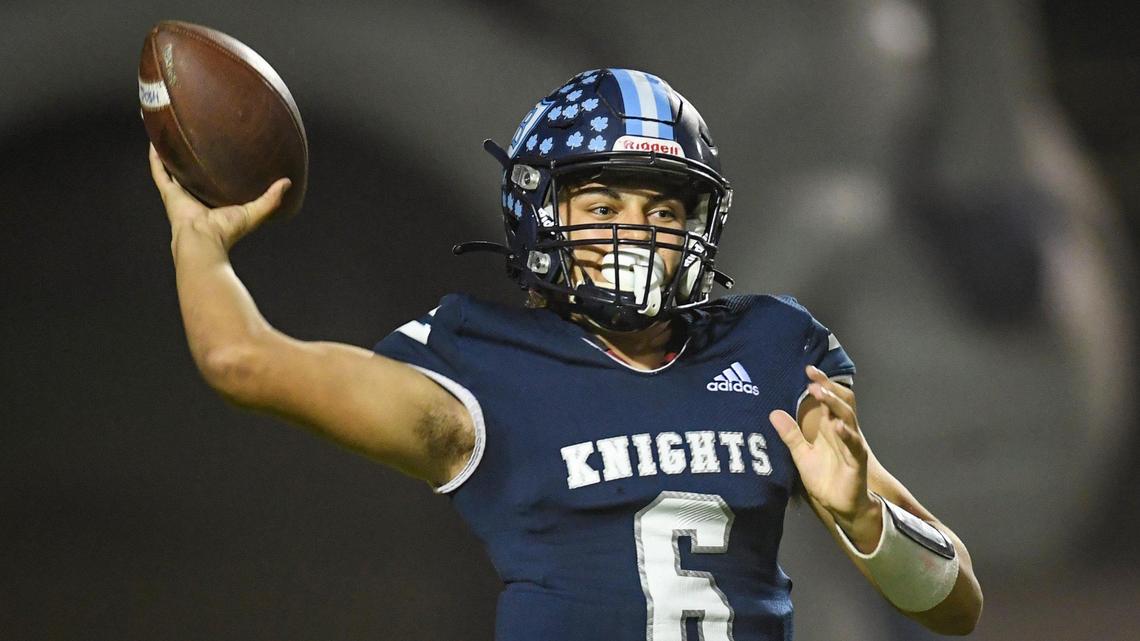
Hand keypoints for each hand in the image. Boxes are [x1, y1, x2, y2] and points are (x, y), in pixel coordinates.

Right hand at [148, 144, 290, 249]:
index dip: (215, 167)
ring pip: (172, 169)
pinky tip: (155, 141)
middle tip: (195, 136)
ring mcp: (180, 194)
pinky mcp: (169, 193)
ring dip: (170, 154)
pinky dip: (156, 158)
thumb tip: (288, 182)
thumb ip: (271, 198)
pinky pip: (159, 171)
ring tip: (170, 134)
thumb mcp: (255, 212)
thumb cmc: (228, 231)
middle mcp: (195, 196)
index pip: (213, 181)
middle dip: (191, 158)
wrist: (204, 241)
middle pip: (192, 173)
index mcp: (213, 200)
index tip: (221, 149)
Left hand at [769, 366, 880, 549]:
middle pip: (839, 403)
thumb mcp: (801, 454)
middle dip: (828, 388)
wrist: (841, 506)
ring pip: (847, 419)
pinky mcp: (857, 462)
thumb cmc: (825, 478)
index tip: (808, 370)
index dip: (821, 384)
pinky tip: (837, 427)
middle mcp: (842, 432)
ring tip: (820, 393)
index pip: (827, 401)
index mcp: (829, 428)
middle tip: (813, 377)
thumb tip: (773, 413)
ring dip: (834, 405)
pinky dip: (847, 435)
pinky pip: (854, 446)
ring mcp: (851, 445)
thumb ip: (790, 435)